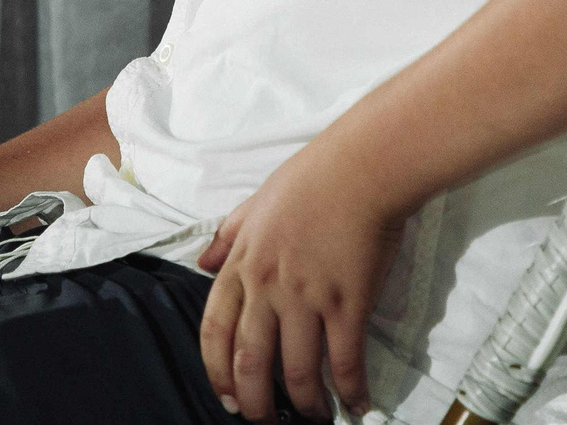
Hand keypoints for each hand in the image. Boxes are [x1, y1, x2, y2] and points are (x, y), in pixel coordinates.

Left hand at [197, 146, 404, 421]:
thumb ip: (227, 236)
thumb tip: (203, 263)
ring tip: (315, 418)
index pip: (214, 331)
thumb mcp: (255, 202)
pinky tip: (357, 404)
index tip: (226, 398)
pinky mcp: (348, 304)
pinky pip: (345, 360)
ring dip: (305, 404)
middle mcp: (268, 288)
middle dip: (254, 404)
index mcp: (242, 263)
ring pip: (297, 371)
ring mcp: (308, 298)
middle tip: (264, 421)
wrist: (364, 166)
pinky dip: (351, 390)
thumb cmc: (312, 177)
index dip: (217, 372)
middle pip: (251, 362)